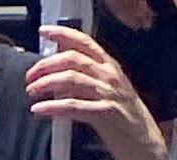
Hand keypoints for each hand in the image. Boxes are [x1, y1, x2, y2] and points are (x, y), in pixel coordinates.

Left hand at [27, 22, 164, 159]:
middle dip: (46, 64)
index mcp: (111, 67)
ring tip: (31, 91)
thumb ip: (90, 76)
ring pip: (71, 79)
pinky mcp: (105, 113)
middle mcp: (110, 76)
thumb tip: (61, 66)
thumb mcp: (111, 90)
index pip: (85, 41)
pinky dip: (53, 107)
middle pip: (73, 58)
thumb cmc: (126, 118)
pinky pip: (74, 106)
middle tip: (30, 76)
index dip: (63, 33)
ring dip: (46, 83)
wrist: (146, 144)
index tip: (44, 31)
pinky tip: (39, 109)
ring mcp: (109, 93)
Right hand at [94, 0, 164, 31]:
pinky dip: (116, 12)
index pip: (137, 1)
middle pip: (127, 8)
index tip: (152, 18)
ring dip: (126, 19)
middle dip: (136, 19)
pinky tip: (122, 17)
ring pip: (117, 9)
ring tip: (135, 25)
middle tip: (145, 26)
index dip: (144, 12)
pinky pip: (109, 4)